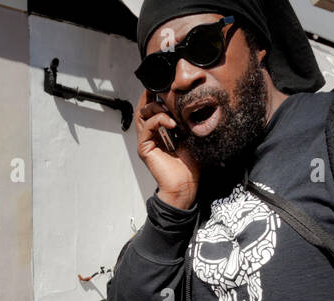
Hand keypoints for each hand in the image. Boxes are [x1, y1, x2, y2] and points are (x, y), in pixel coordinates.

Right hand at [135, 89, 199, 209]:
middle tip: (164, 91)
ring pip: (143, 115)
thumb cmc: (189, 164)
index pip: (153, 108)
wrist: (186, 184)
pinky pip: (147, 127)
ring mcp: (146, 141)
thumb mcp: (190, 135)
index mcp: (160, 132)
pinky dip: (159, 121)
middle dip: (153, 97)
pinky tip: (172, 124)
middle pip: (144, 108)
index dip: (156, 96)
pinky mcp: (144, 148)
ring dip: (156, 108)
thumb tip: (188, 102)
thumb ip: (185, 120)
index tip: (164, 84)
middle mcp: (150, 135)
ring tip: (171, 110)